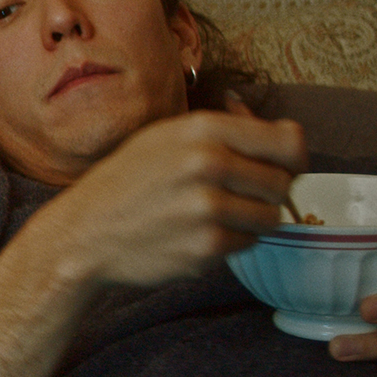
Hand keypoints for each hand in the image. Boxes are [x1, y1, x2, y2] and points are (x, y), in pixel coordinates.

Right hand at [0, 106, 307, 376]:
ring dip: (249, 221)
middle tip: (232, 197)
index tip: (276, 168)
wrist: (84, 232)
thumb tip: (293, 135)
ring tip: (209, 217)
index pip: (289, 142)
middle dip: (265, 194)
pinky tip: (193, 235)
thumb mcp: (167, 138)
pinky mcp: (206, 246)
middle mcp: (208, 163)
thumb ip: (228, 132)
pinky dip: (228, 243)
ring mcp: (207, 207)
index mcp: (202, 129)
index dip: (290, 159)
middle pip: (283, 184)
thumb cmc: (128, 182)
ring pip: (270, 218)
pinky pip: (246, 245)